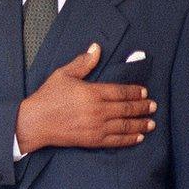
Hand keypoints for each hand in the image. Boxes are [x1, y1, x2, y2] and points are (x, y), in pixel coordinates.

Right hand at [16, 43, 155, 152]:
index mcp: (92, 92)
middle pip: (127, 108)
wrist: (35, 122)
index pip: (121, 91)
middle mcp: (98, 110)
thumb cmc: (47, 97)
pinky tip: (139, 137)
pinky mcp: (93, 140)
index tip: (145, 92)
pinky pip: (117, 140)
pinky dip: (130, 139)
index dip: (135, 92)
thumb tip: (96, 48)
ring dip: (141, 123)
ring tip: (152, 122)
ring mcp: (97, 126)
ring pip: (125, 125)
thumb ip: (82, 62)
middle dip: (143, 107)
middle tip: (154, 106)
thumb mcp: (63, 75)